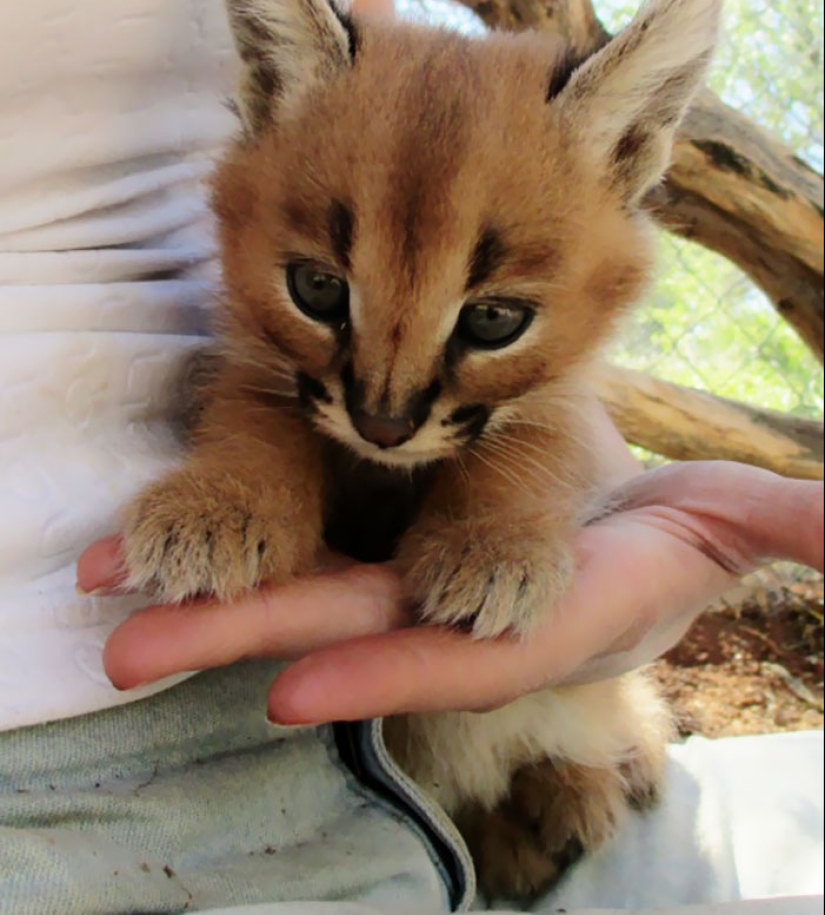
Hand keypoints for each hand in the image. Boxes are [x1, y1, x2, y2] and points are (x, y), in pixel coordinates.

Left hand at [77, 461, 821, 723]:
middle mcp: (472, 613)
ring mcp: (425, 586)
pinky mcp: (397, 551)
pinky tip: (172, 555)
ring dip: (217, 599)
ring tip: (115, 603)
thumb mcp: (740, 521)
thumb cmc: (688, 530)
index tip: (298, 686)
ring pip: (314, 590)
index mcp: (549, 611)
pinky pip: (315, 556)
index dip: (393, 666)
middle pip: (354, 626)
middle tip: (134, 648)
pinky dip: (244, 558)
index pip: (467, 649)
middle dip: (249, 637)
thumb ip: (793, 529)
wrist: (632, 531)